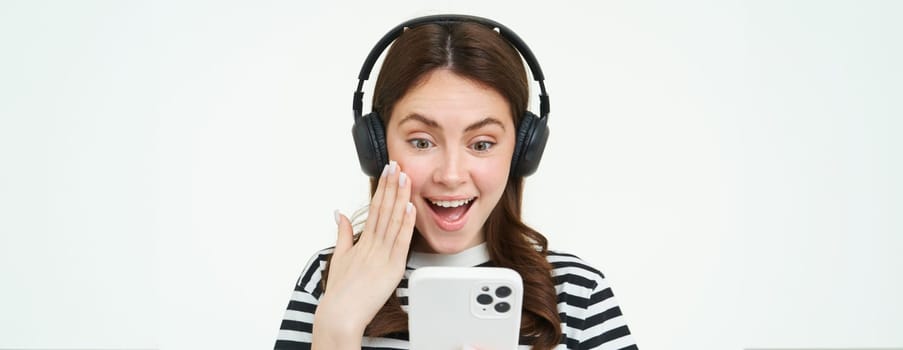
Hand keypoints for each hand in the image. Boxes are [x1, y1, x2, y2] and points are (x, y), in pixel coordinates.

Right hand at [312, 161, 415, 348]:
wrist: (341, 313)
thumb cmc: (340, 290)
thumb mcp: (339, 257)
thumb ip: (343, 234)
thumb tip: (339, 214)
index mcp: (363, 241)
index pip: (375, 207)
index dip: (382, 187)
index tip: (387, 171)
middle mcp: (373, 245)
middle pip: (385, 208)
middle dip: (392, 185)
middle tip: (398, 165)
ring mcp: (383, 255)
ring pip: (394, 221)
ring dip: (401, 198)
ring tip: (406, 178)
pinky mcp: (392, 268)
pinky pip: (401, 242)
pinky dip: (407, 224)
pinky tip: (410, 207)